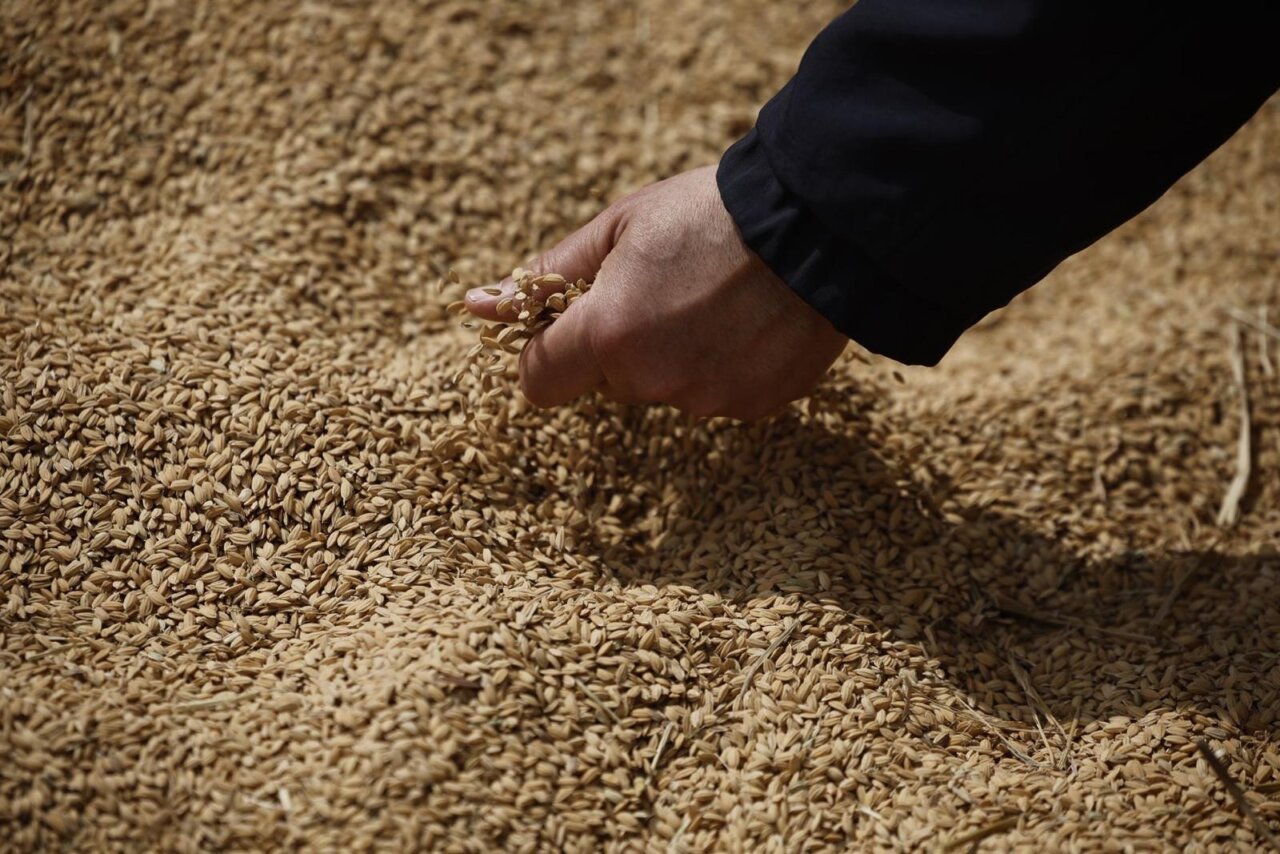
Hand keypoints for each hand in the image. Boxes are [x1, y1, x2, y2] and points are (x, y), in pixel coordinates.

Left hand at [465, 165, 846, 419]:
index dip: (547, 352)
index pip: (539, 381)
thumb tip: (479, 305)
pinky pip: (717, 393)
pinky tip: (749, 319)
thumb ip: (549, 276)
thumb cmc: (710, 213)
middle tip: (662, 287)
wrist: (821, 223)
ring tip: (716, 298)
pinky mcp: (757, 406)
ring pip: (666, 387)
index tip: (568, 324)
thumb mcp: (619, 227)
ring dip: (676, 354)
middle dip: (621, 342)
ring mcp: (709, 400)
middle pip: (609, 380)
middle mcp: (654, 380)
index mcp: (608, 335)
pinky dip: (724, 364)